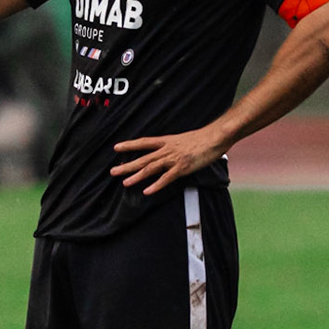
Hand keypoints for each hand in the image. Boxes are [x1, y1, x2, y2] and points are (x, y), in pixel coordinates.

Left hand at [111, 126, 231, 193]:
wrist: (216, 137)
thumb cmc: (203, 138)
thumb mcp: (185, 139)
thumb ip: (175, 145)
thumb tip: (169, 150)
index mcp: (167, 141)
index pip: (144, 142)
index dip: (130, 145)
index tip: (116, 147)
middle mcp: (167, 149)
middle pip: (143, 158)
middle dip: (127, 165)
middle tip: (113, 171)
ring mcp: (174, 159)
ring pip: (151, 168)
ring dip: (137, 176)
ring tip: (125, 183)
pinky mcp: (183, 168)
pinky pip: (167, 178)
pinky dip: (156, 185)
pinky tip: (147, 191)